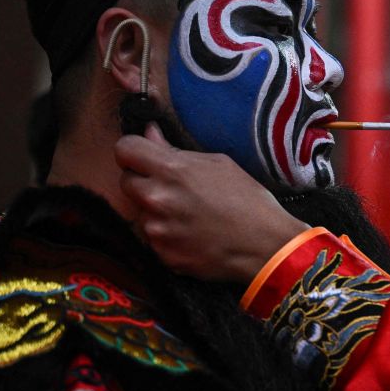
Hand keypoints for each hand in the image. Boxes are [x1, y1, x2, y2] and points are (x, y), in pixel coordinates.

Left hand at [114, 123, 309, 283]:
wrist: (265, 246)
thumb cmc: (248, 200)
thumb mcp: (218, 163)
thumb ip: (176, 150)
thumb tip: (150, 135)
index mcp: (171, 170)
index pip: (124, 149)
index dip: (133, 150)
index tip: (143, 156)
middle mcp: (156, 199)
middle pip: (126, 181)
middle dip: (143, 180)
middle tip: (172, 187)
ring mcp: (157, 230)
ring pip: (140, 212)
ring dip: (156, 210)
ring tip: (188, 214)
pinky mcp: (162, 255)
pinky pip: (153, 238)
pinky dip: (166, 235)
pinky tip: (191, 234)